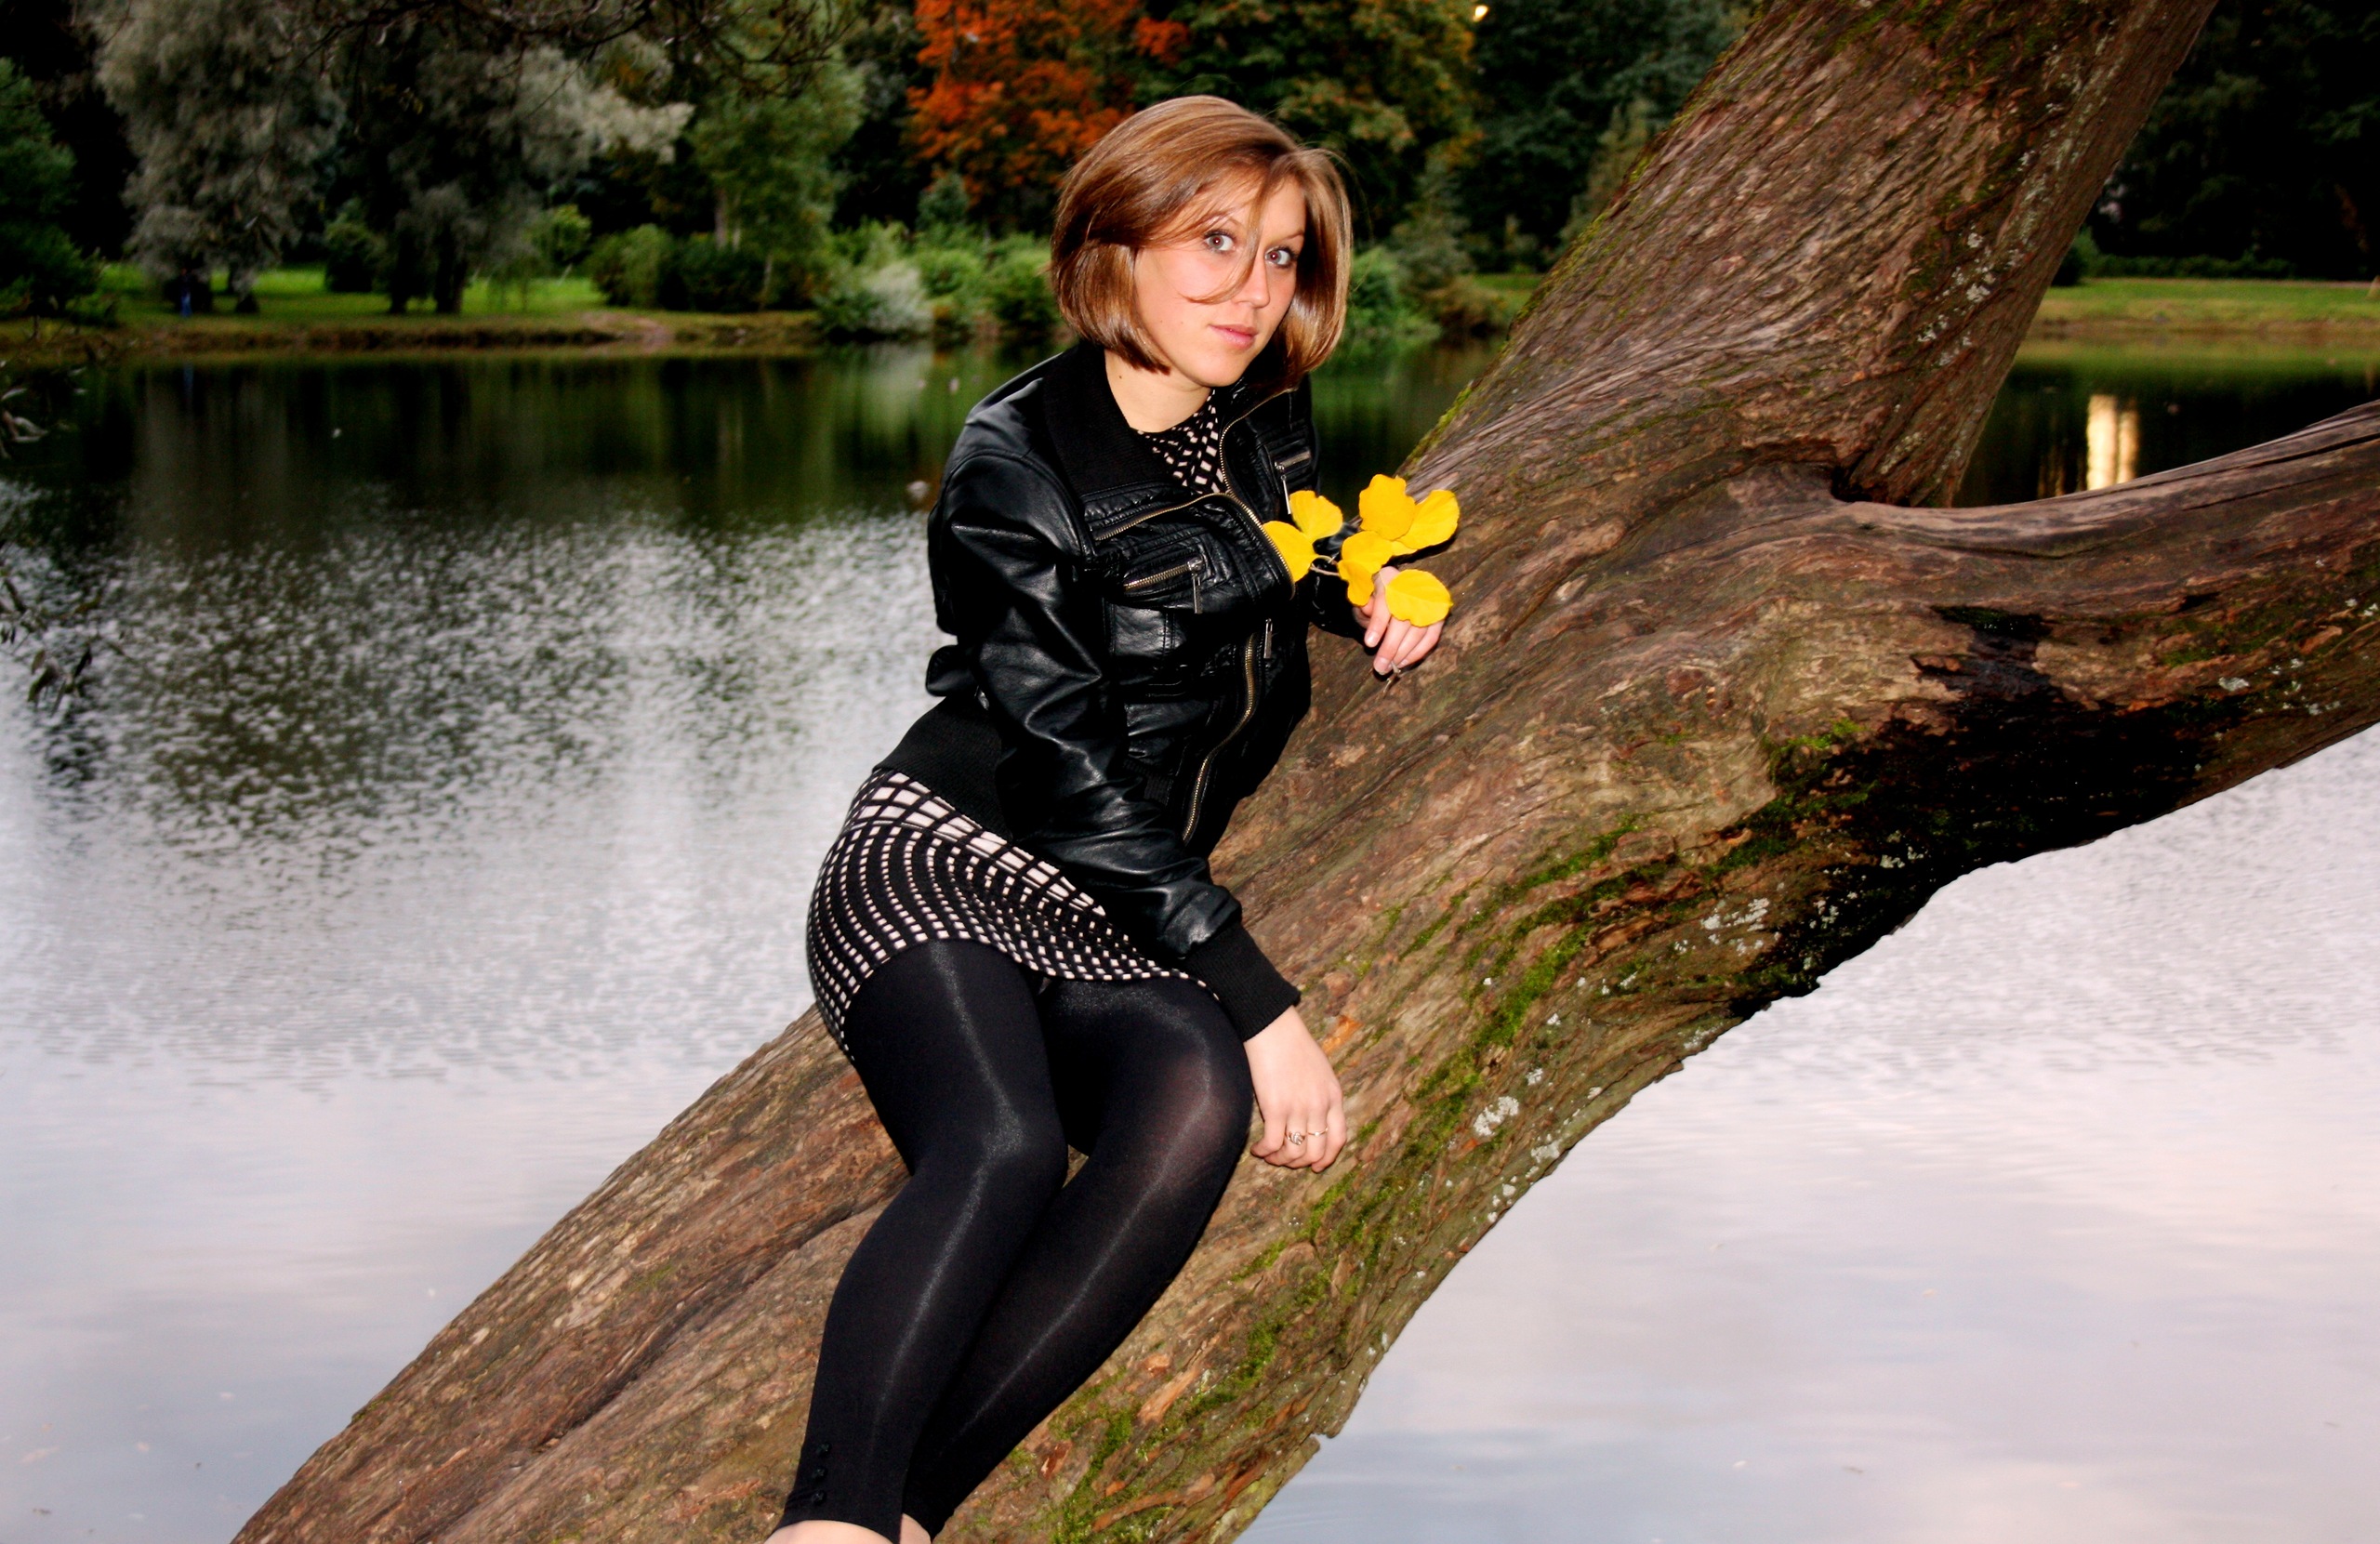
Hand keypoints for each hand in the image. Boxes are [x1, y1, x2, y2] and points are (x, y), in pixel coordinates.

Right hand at [1244, 1007, 1345, 1170]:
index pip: (1339, 1138)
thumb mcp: (1321, 1070)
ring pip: (1294, 1152)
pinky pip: (1273, 1144)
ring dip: (1280, 1160)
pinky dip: (1265, 1152)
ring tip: (1268, 1155)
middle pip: (1316, 1151)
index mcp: (1333, 1095)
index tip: (1315, 1166)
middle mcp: (1319, 1105)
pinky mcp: (1276, 1108)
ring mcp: (1299, 1108)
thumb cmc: (1292, 1043)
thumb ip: (1321, 1094)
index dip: (1327, 1158)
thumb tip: (1313, 1117)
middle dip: (1299, 1162)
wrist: (1272, 1026)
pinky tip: (1257, 1149)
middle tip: (1284, 1160)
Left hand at [1359, 564, 1444, 676]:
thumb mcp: (1364, 598)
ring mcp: (1429, 602)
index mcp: (1388, 578)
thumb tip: (1368, 611)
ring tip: (1390, 666)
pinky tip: (1404, 662)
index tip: (1369, 643)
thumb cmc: (1374, 595)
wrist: (1393, 587)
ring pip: (1418, 632)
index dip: (1377, 624)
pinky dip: (1417, 653)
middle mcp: (1412, 588)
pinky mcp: (1438, 615)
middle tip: (1380, 666)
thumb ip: (1364, 606)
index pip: (1385, 603)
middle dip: (1390, 647)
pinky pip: (1431, 638)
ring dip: (1403, 654)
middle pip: (1403, 621)